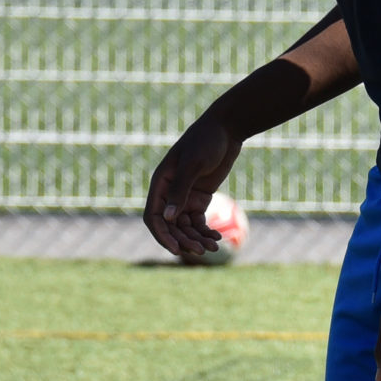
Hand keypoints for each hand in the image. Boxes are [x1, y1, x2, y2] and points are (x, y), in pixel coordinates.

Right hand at [144, 115, 243, 259]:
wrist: (226, 129)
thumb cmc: (206, 141)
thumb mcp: (193, 165)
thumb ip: (180, 190)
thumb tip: (167, 218)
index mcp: (160, 183)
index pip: (153, 217)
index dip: (162, 235)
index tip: (176, 249)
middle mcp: (169, 192)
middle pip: (171, 226)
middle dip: (184, 240)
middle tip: (201, 251)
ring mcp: (185, 196)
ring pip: (185, 227)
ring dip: (197, 238)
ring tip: (214, 248)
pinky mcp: (200, 198)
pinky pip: (198, 221)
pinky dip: (206, 231)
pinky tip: (218, 238)